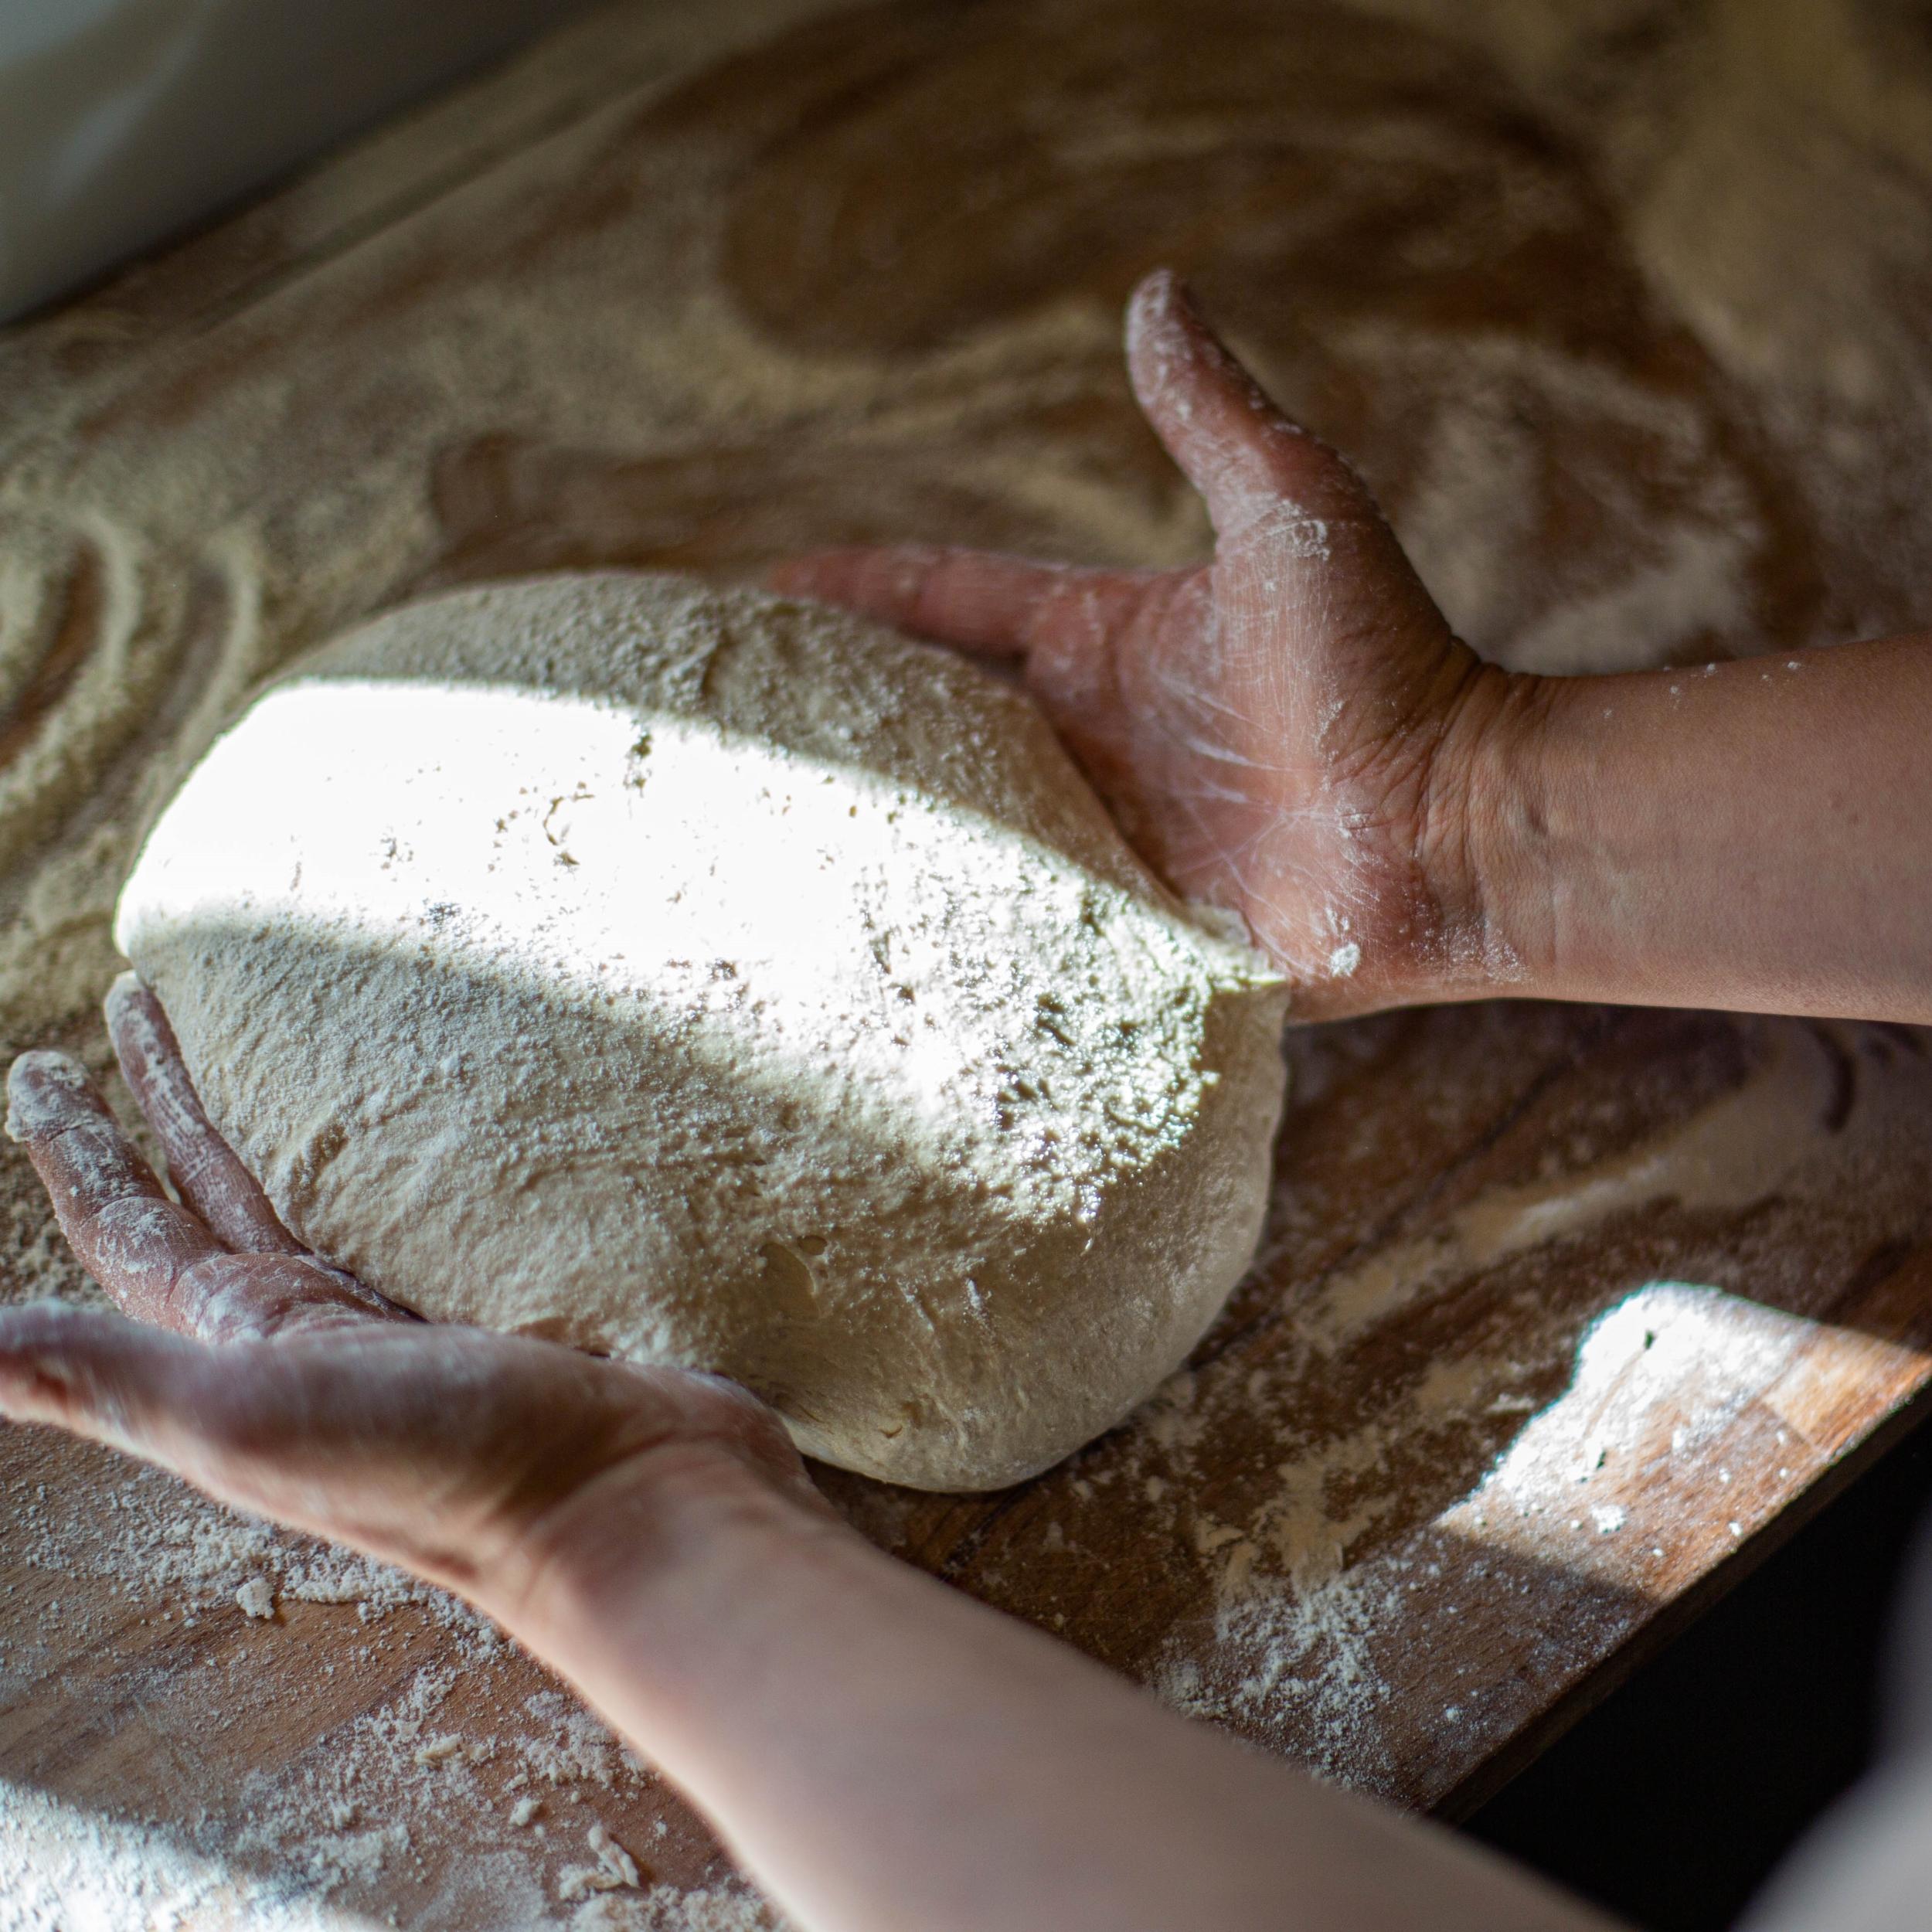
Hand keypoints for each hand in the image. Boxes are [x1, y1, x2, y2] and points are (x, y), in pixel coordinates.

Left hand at [0, 974, 824, 1625]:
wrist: (634, 1510)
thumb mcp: (258, 1419)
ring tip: (263, 1050)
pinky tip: (418, 1132)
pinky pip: (412, 1213)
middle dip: (159, 1109)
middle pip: (207, 1197)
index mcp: (238, 1350)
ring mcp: (402, 1326)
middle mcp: (304, 1337)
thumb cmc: (451, 1471)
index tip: (36, 1063)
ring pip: (309, 1200)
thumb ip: (111, 1376)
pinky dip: (391, 1161)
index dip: (74, 1149)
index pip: (127, 1229)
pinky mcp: (494, 1311)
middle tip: (135, 1011)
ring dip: (264, 1125)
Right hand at [774, 269, 1522, 1018]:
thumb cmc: (1381, 667)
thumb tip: (1156, 290)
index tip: (764, 593)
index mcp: (1105, 638)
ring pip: (951, 826)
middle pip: (931, 716)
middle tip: (724, 719)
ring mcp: (1099, 833)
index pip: (952, 602)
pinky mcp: (1116, 926)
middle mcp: (1089, 737)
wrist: (1451, 829)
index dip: (860, 595)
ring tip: (753, 834)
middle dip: (834, 710)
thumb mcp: (1288, 512)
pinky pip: (1004, 921)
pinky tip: (850, 939)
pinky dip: (937, 922)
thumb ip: (1210, 415)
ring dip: (867, 823)